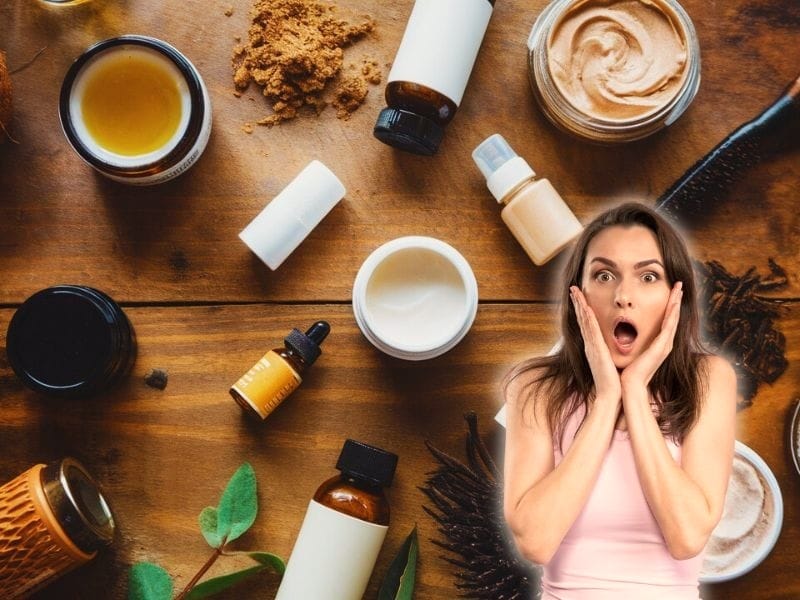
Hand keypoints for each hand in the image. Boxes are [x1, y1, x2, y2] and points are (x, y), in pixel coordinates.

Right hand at [570, 286, 620, 404]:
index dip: (583, 311)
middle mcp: (590, 344)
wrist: (612, 396)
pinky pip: (591, 329)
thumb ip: (610, 356)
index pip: (587, 325)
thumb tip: (613, 352)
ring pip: (584, 321)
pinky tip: (585, 307)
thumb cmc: (613, 383)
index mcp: (595, 347)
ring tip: (575, 292)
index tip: (580, 298)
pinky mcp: (596, 349)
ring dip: (579, 305)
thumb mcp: (611, 364)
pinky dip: (587, 317)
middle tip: (573, 289)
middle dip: (578, 303)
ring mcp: (591, 346)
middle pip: (582, 319)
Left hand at [620, 281, 682, 390]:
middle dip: (676, 300)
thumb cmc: (628, 371)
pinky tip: (674, 303)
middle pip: (673, 316)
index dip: (669, 305)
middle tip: (679, 284)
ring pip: (673, 319)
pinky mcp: (662, 348)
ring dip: (677, 302)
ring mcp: (665, 345)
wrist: (628, 386)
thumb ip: (632, 342)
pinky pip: (669, 327)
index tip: (671, 291)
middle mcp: (664, 343)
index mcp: (657, 344)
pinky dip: (672, 314)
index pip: (666, 320)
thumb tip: (624, 333)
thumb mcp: (631, 351)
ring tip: (680, 288)